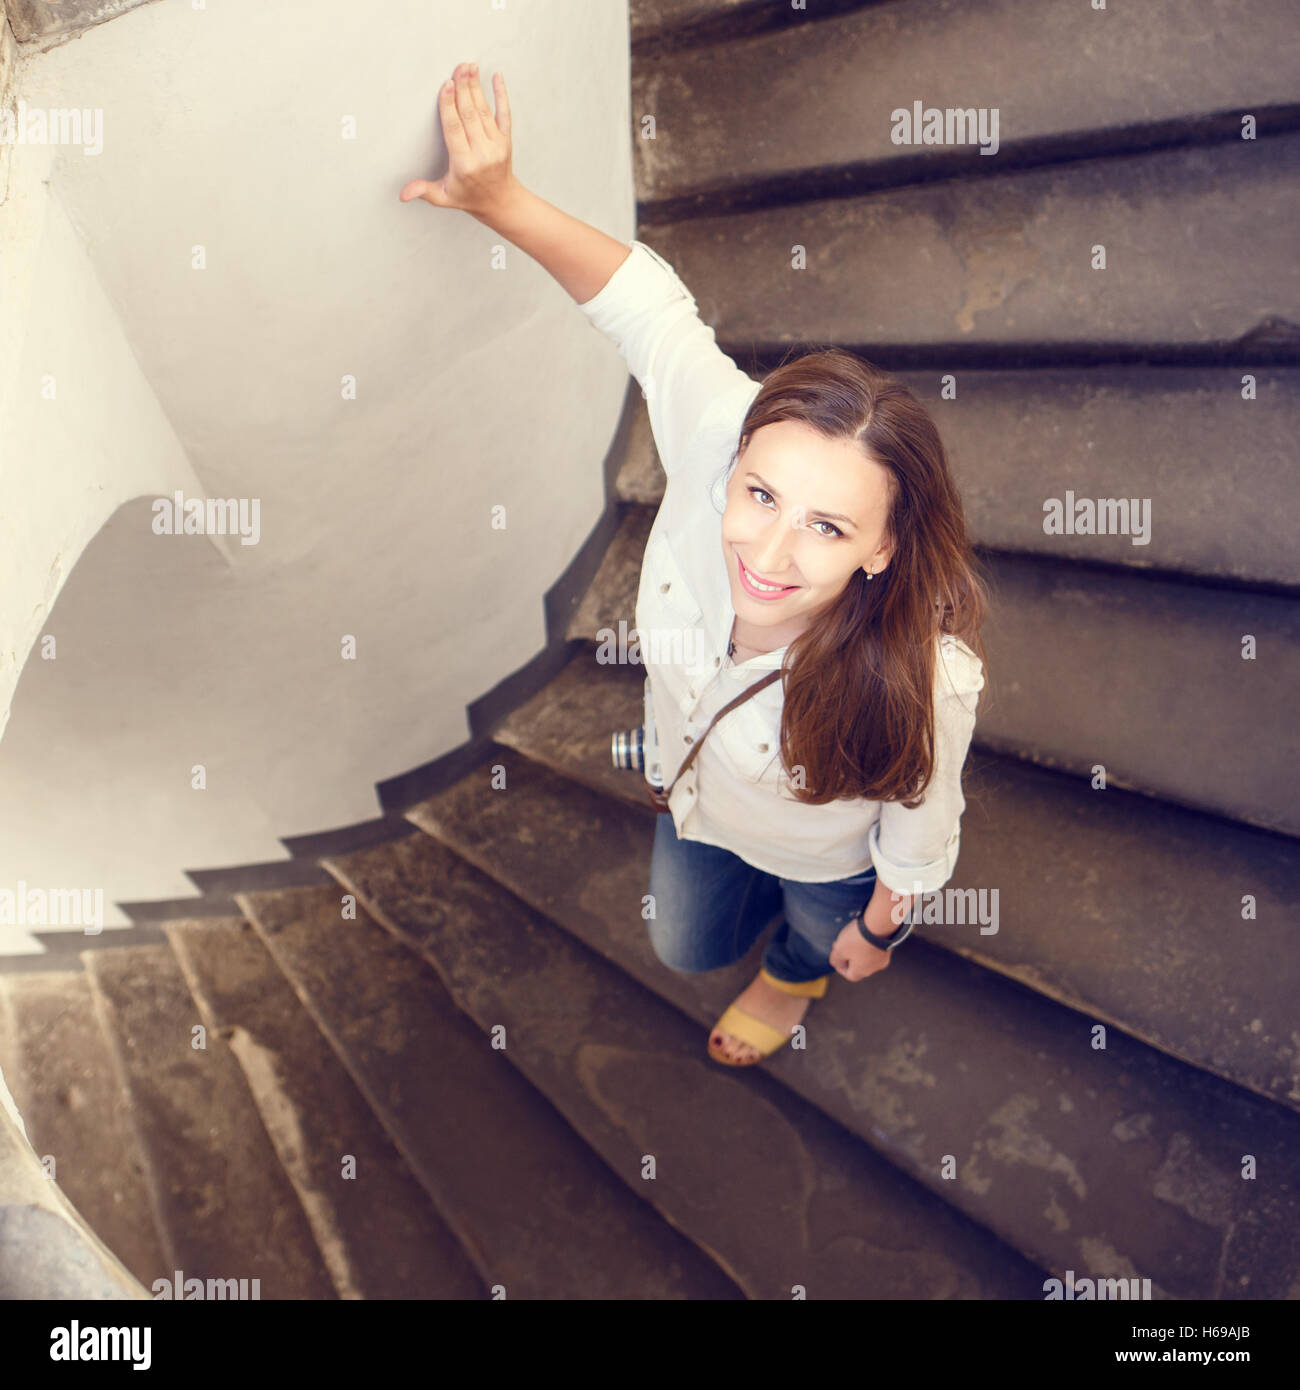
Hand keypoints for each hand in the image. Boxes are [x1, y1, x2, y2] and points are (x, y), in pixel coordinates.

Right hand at [401, 62, 516, 219]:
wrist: (501, 203)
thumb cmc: (469, 197)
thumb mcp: (444, 197)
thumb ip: (424, 191)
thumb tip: (403, 194)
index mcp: (465, 165)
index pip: (455, 130)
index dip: (450, 106)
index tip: (446, 85)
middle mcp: (482, 153)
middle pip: (470, 115)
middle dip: (463, 89)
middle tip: (458, 67)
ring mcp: (496, 145)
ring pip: (484, 112)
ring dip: (476, 87)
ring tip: (470, 67)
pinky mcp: (506, 140)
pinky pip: (505, 114)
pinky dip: (501, 95)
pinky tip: (497, 77)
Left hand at [828, 916, 892, 981]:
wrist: (879, 924)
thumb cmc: (857, 939)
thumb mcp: (839, 950)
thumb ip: (835, 959)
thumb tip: (836, 963)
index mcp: (862, 972)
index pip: (850, 975)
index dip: (841, 968)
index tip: (836, 960)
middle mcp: (874, 968)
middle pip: (859, 966)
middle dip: (849, 956)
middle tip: (841, 945)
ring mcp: (883, 957)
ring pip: (868, 957)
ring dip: (858, 950)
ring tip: (851, 937)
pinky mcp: (889, 946)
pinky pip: (875, 948)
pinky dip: (868, 943)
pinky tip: (863, 934)